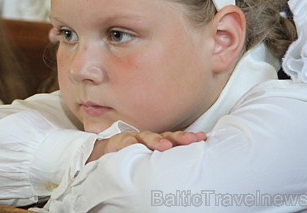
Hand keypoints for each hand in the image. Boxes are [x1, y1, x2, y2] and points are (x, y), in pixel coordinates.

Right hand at [87, 130, 206, 162]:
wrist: (103, 155)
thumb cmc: (131, 159)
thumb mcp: (150, 161)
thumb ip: (165, 162)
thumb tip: (189, 171)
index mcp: (158, 143)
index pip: (176, 139)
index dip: (188, 138)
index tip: (203, 138)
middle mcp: (148, 139)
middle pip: (166, 136)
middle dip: (179, 137)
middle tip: (192, 140)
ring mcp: (133, 139)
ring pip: (147, 137)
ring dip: (157, 140)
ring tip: (166, 146)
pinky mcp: (117, 142)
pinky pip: (124, 142)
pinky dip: (129, 143)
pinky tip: (134, 145)